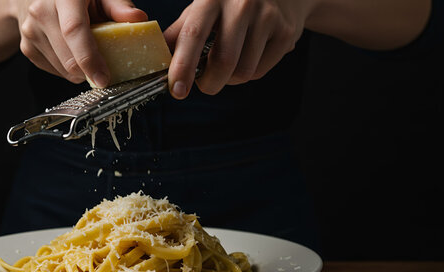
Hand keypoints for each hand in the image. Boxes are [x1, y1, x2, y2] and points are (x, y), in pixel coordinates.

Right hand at [11, 0, 147, 86]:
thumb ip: (118, 5)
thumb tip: (139, 19)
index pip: (74, 31)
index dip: (90, 58)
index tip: (103, 79)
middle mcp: (41, 12)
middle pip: (68, 57)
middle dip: (90, 71)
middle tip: (104, 69)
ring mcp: (30, 31)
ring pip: (62, 69)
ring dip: (80, 70)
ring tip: (85, 50)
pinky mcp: (27, 47)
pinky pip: (54, 70)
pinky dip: (67, 69)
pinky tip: (71, 51)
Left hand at [164, 0, 314, 98]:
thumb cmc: (232, 3)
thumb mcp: (204, 8)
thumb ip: (180, 32)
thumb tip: (156, 61)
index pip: (194, 34)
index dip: (183, 66)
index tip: (177, 90)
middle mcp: (242, 3)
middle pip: (223, 62)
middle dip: (209, 83)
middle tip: (204, 83)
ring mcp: (268, 17)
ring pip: (242, 72)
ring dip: (229, 80)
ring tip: (228, 64)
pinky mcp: (286, 32)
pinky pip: (259, 71)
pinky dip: (248, 73)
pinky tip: (249, 57)